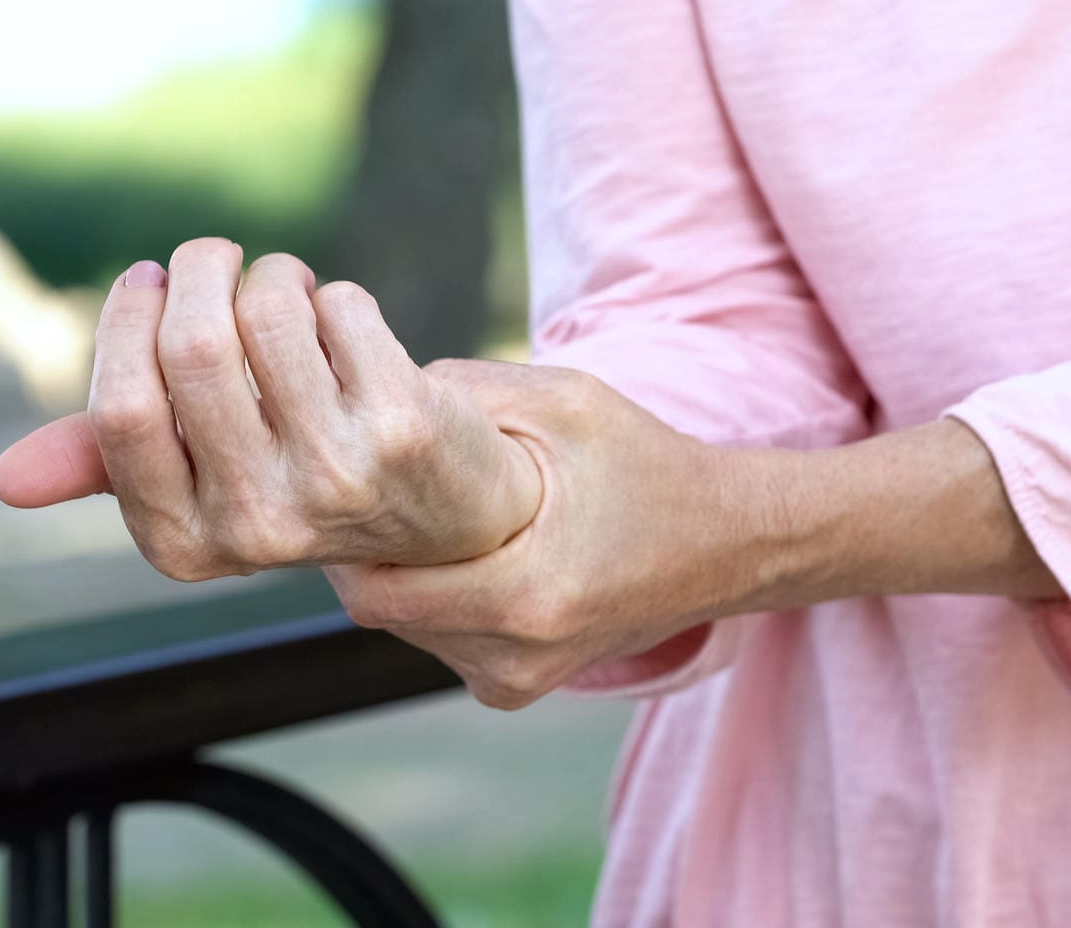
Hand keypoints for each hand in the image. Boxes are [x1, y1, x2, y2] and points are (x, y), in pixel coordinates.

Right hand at [0, 239, 541, 577]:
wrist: (452, 514)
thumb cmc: (303, 476)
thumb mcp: (204, 484)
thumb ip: (111, 464)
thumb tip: (7, 483)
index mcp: (187, 544)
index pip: (123, 411)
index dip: (130, 322)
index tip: (149, 282)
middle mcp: (261, 525)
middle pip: (193, 346)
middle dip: (198, 273)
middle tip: (213, 260)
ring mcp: (338, 477)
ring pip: (267, 312)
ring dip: (272, 277)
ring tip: (287, 293)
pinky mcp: (404, 426)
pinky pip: (338, 305)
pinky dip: (333, 295)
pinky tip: (345, 327)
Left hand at [323, 359, 764, 708]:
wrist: (731, 544)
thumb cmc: (649, 464)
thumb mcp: (565, 403)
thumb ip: (466, 391)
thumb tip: (368, 381)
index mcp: (526, 597)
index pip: (375, 592)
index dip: (344, 537)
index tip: (339, 484)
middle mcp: (516, 658)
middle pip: (383, 611)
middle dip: (369, 550)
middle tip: (371, 489)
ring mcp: (517, 682)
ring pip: (408, 629)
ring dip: (402, 575)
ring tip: (424, 517)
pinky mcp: (517, 688)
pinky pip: (441, 641)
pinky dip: (435, 598)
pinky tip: (461, 551)